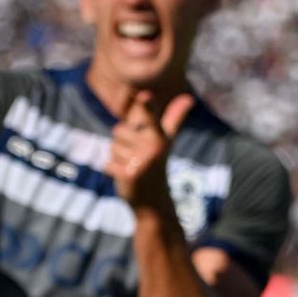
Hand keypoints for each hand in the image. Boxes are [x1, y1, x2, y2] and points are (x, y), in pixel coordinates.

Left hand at [107, 90, 194, 209]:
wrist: (153, 201)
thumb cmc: (156, 164)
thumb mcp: (166, 141)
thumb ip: (174, 118)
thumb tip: (189, 98)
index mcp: (160, 137)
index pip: (151, 117)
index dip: (146, 105)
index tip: (144, 95)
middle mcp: (153, 147)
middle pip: (119, 131)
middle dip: (122, 144)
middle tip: (138, 157)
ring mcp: (142, 162)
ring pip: (112, 147)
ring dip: (118, 158)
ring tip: (133, 166)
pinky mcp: (130, 175)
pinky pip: (108, 163)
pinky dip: (112, 170)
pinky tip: (126, 177)